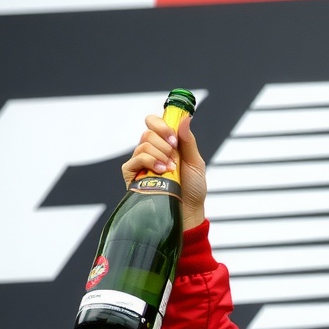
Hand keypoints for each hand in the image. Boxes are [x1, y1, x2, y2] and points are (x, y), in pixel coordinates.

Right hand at [123, 114, 207, 229]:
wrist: (188, 211)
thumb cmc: (193, 189)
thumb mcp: (195, 162)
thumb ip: (188, 141)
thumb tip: (185, 118)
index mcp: (164, 145)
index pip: (153, 123)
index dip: (161, 125)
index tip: (173, 138)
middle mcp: (150, 151)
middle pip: (148, 133)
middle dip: (165, 144)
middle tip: (174, 158)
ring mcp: (140, 163)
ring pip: (143, 145)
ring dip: (161, 156)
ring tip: (171, 170)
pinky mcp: (132, 175)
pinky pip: (136, 159)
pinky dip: (150, 162)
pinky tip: (161, 172)